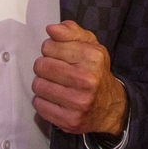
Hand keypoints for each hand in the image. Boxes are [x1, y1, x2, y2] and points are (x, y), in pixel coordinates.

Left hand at [32, 20, 127, 135]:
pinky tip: (54, 99)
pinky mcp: (69, 119)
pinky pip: (39, 105)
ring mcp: (78, 101)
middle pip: (41, 65)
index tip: (59, 56)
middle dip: (44, 66)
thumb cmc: (96, 72)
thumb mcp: (91, 46)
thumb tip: (51, 29)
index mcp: (92, 56)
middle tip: (55, 71)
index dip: (50, 50)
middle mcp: (86, 79)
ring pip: (38, 85)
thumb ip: (71, 32)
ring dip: (42, 84)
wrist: (110, 107)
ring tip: (54, 85)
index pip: (49, 46)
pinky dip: (43, 101)